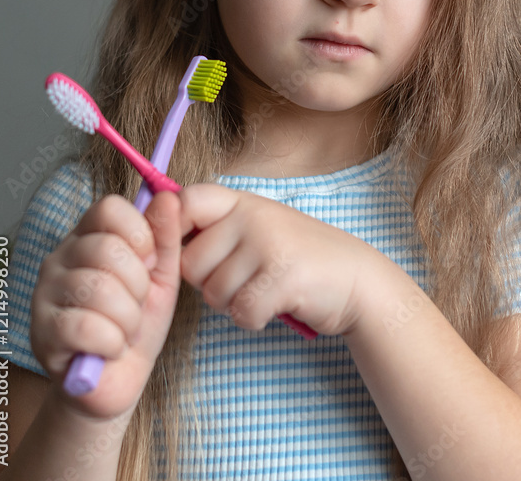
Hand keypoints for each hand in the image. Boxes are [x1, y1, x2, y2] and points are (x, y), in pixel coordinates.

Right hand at [31, 191, 182, 419]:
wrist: (117, 382)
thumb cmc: (137, 324)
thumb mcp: (162, 277)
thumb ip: (165, 237)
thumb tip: (169, 197)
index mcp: (87, 237)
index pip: (109, 208)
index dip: (139, 233)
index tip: (150, 262)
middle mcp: (59, 258)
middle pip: (107, 248)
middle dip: (138, 284)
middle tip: (137, 305)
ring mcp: (45, 294)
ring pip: (99, 289)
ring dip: (128, 318)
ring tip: (125, 329)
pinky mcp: (41, 332)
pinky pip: (88, 326)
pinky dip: (113, 342)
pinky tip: (111, 348)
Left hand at [177, 183, 385, 336]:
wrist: (357, 279)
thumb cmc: (298, 257)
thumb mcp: (260, 227)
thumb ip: (219, 227)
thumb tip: (163, 235)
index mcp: (243, 201)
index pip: (187, 201)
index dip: (172, 228)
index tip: (186, 250)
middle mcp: (253, 216)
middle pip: (190, 263)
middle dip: (208, 283)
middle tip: (241, 280)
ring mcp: (269, 244)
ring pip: (213, 292)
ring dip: (233, 304)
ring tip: (262, 290)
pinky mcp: (284, 277)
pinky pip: (241, 312)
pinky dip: (254, 319)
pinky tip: (275, 306)